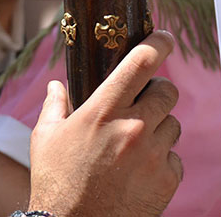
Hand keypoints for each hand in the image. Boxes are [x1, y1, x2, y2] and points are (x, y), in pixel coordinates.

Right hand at [26, 31, 181, 216]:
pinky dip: (161, 161)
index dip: (158, 43)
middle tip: (144, 102)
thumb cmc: (55, 183)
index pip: (141, 63)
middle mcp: (133, 127)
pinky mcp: (166, 180)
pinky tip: (139, 171)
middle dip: (157, 92)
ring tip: (135, 144)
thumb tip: (55, 86)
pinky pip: (175, 158)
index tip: (165, 37)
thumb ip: (55, 106)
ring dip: (159, 128)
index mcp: (102, 110)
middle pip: (167, 91)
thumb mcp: (45, 138)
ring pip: (173, 124)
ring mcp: (153, 154)